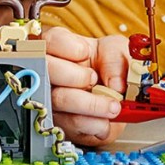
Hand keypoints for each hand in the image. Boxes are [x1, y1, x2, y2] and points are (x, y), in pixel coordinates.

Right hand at [44, 27, 128, 145]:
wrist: (113, 96)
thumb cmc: (107, 66)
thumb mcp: (117, 52)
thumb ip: (116, 60)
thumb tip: (116, 85)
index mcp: (59, 47)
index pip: (49, 40)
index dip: (66, 47)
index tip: (84, 53)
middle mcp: (49, 73)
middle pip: (47, 70)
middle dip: (75, 76)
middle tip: (95, 79)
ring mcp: (50, 99)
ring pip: (58, 101)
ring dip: (91, 105)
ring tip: (113, 105)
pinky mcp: (58, 124)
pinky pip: (70, 124)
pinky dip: (92, 124)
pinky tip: (105, 119)